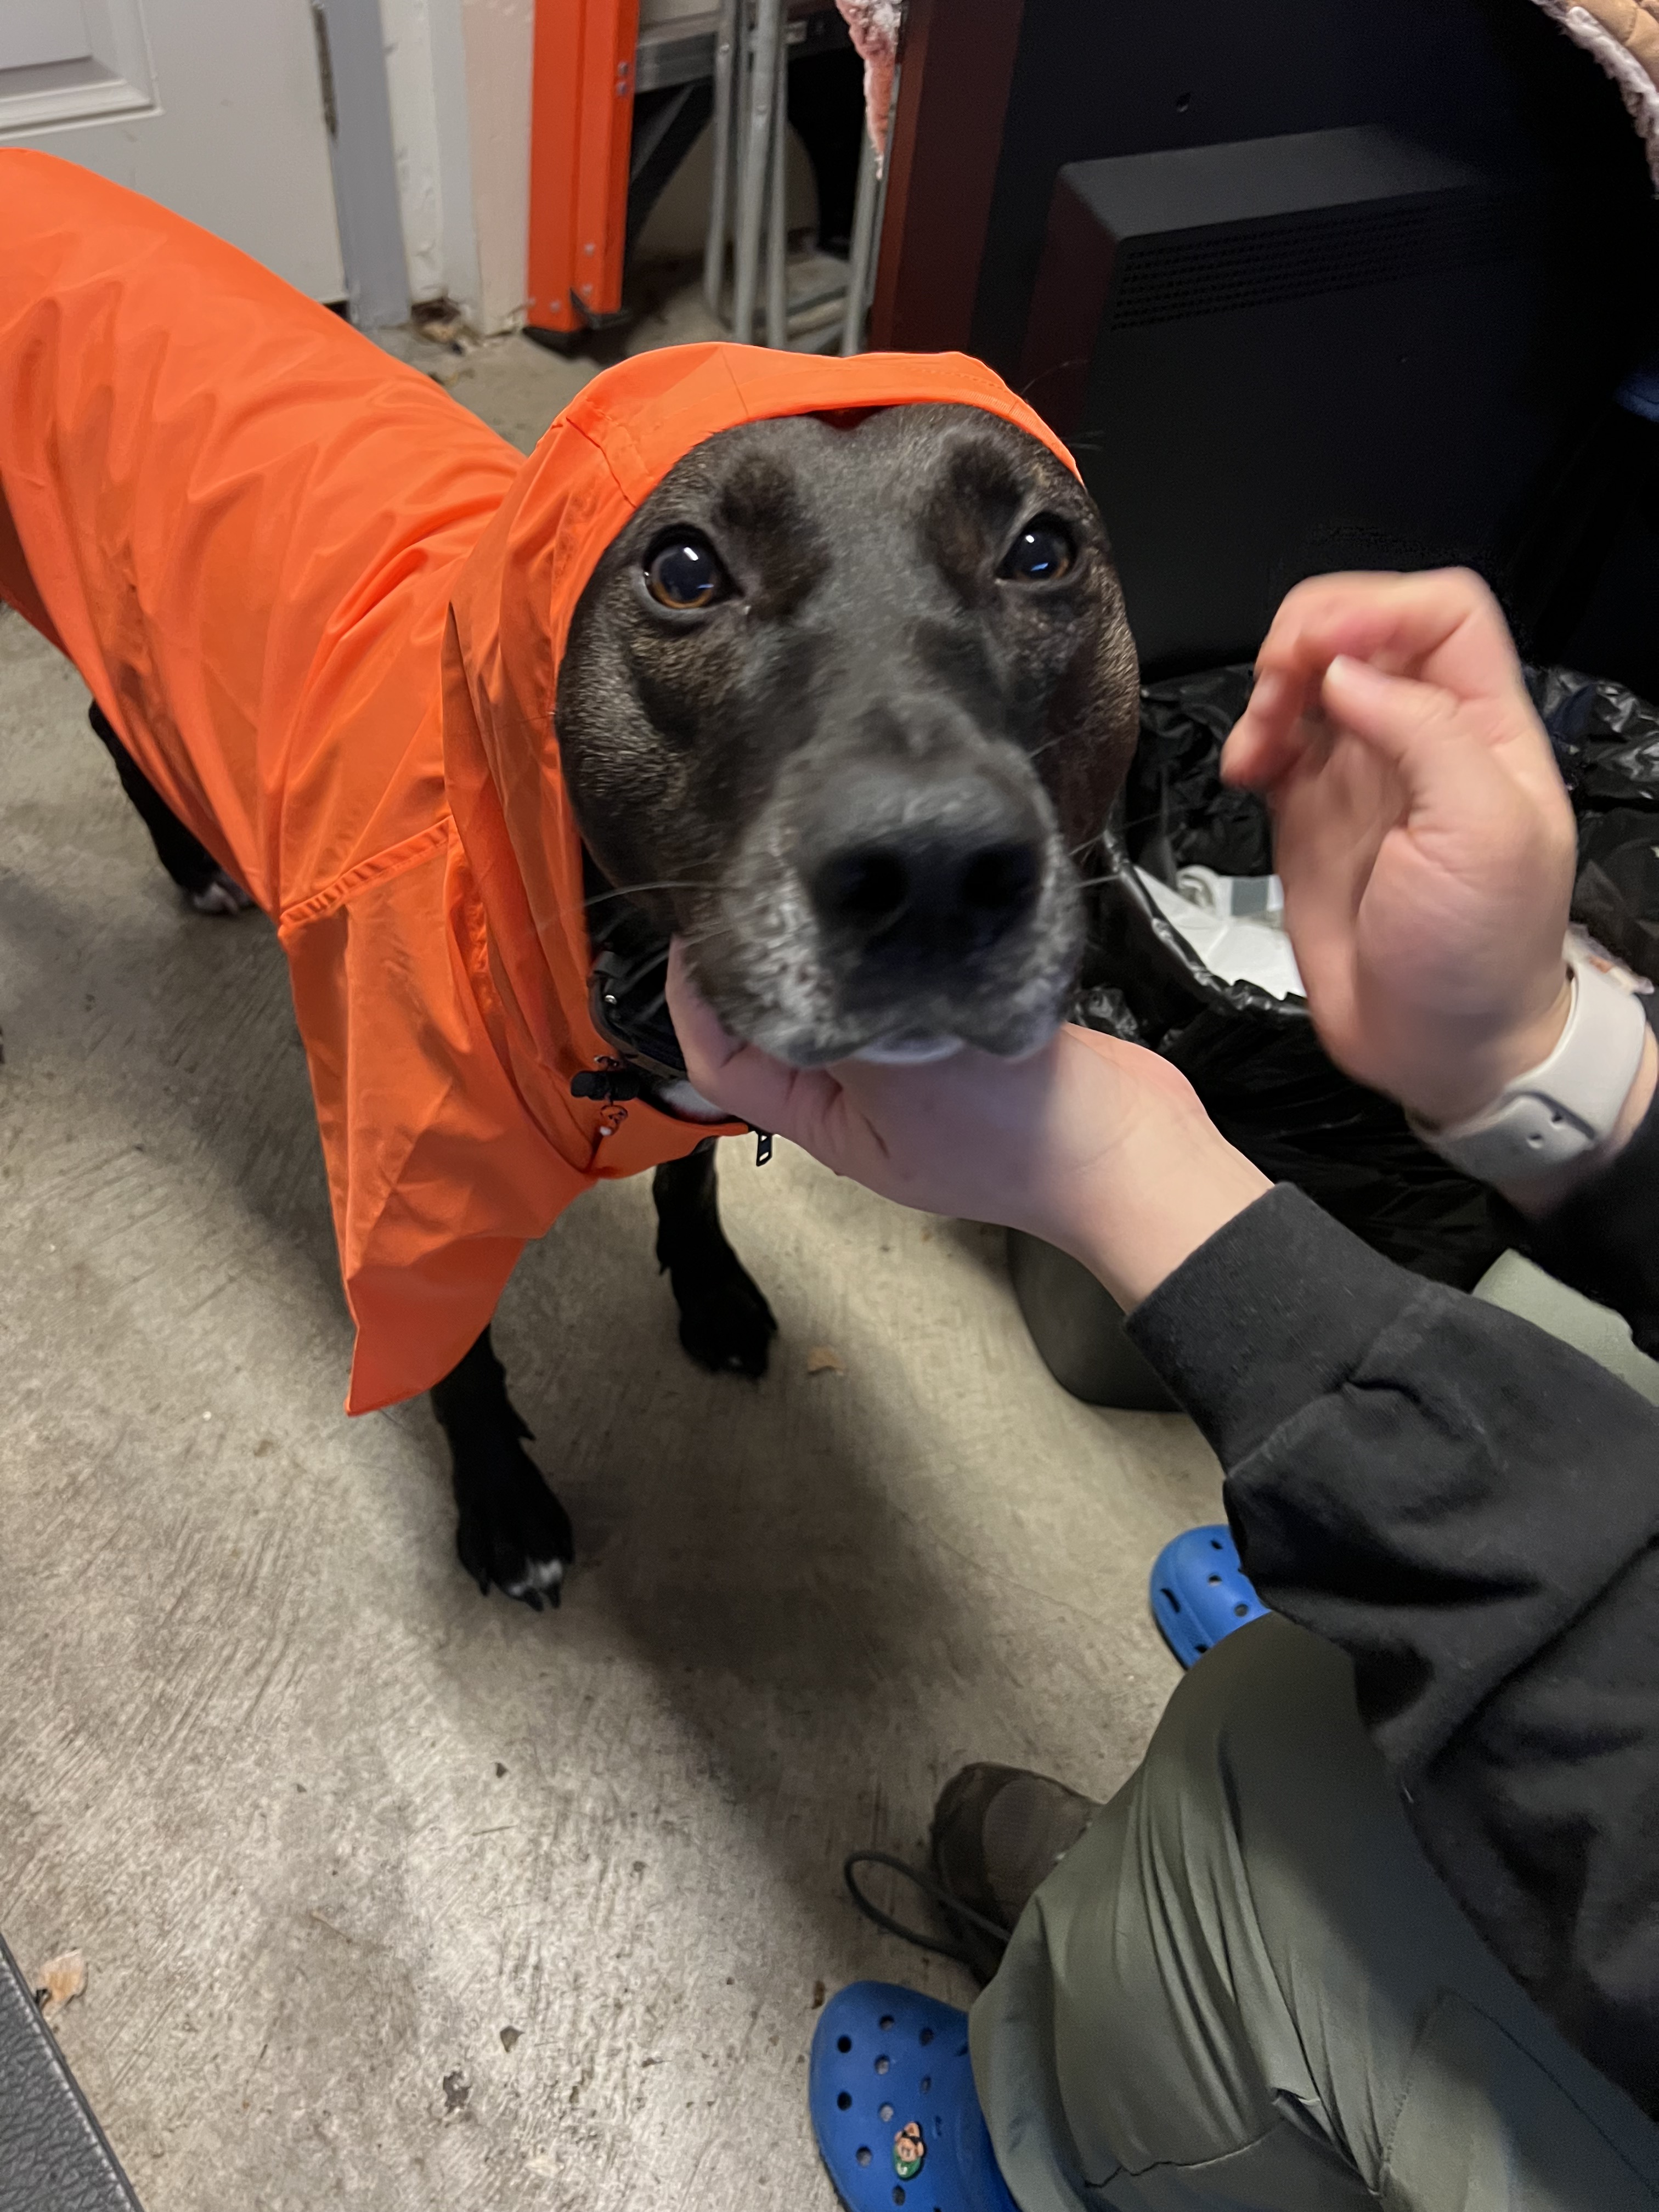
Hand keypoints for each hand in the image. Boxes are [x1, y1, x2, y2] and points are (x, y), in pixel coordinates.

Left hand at [666, 943, 1271, 1310]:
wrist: (1130, 1148)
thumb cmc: (1015, 1130)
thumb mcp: (902, 1071)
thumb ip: (837, 1016)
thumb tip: (777, 959)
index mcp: (827, 1125)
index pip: (723, 1061)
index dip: (697, 997)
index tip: (696, 926)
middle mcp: (859, 1104)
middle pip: (780, 1032)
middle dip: (764, 969)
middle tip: (756, 882)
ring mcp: (912, 1078)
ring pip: (846, 1009)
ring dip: (837, 958)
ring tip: (830, 889)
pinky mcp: (961, 1052)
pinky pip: (905, 999)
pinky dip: (896, 963)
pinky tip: (907, 916)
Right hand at [1223, 569, 1578, 1130]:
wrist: (1441, 1048)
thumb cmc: (1481, 956)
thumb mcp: (1481, 835)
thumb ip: (1423, 732)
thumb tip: (1347, 672)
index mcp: (1484, 728)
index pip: (1440, 613)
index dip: (1376, 610)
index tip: (1324, 651)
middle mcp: (1423, 737)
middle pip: (1362, 631)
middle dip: (1307, 642)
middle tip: (1278, 689)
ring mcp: (1362, 772)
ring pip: (1307, 681)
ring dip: (1267, 692)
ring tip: (1255, 747)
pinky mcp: (1310, 814)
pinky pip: (1273, 743)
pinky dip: (1248, 740)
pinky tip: (1245, 771)